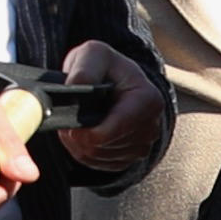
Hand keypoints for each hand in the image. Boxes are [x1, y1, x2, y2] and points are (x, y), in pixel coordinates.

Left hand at [48, 38, 164, 177]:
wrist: (117, 80)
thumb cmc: (107, 67)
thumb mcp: (94, 54)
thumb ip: (85, 69)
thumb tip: (75, 87)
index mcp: (148, 100)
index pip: (109, 132)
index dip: (84, 132)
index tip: (70, 123)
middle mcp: (151, 126)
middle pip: (102, 147)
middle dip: (80, 136)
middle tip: (71, 119)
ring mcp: (143, 144)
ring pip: (99, 158)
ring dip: (80, 144)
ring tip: (79, 123)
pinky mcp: (132, 156)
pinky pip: (101, 164)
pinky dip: (86, 152)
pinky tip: (87, 133)